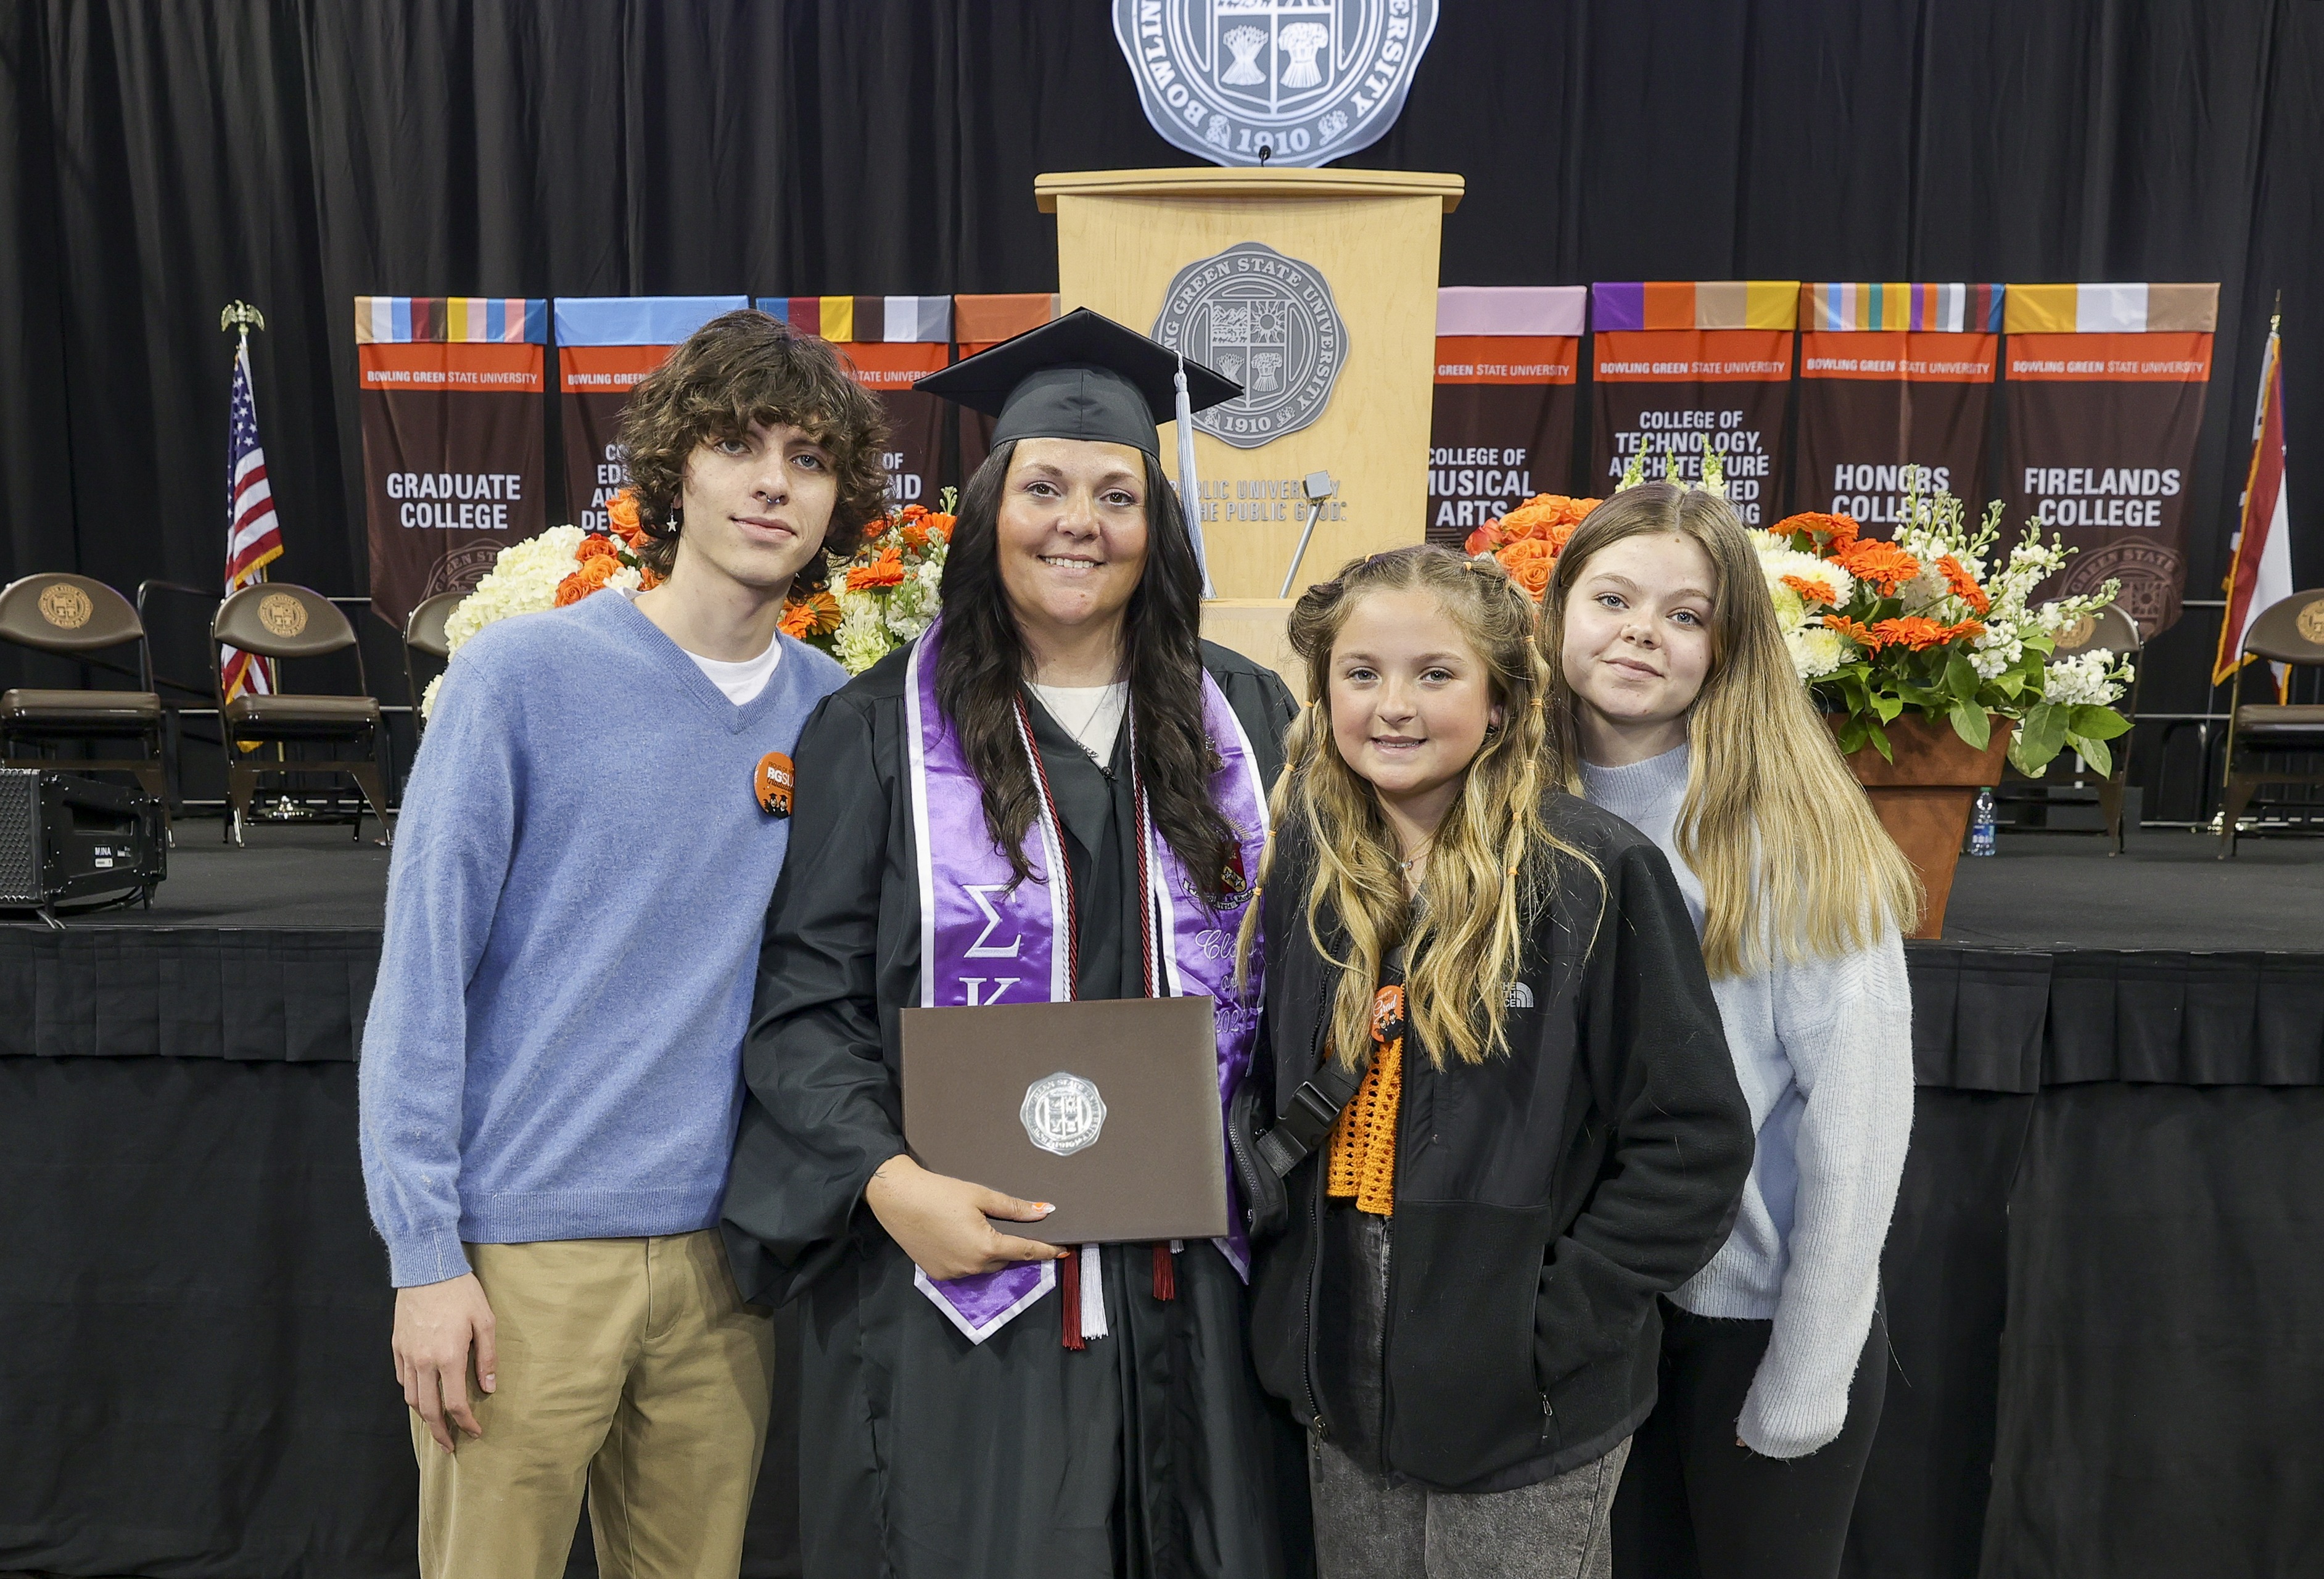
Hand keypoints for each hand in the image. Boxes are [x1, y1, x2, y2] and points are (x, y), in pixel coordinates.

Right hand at [393, 1272, 495, 1453]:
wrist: (427, 1267)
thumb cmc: (461, 1292)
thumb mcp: (485, 1321)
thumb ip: (487, 1357)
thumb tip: (488, 1388)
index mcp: (449, 1357)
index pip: (455, 1404)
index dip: (465, 1423)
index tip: (474, 1432)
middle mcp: (424, 1362)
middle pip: (428, 1410)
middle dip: (440, 1432)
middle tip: (450, 1445)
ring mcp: (407, 1355)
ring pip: (412, 1398)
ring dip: (424, 1416)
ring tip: (437, 1423)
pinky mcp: (397, 1346)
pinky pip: (403, 1379)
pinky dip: (412, 1393)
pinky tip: (422, 1394)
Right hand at [863, 1153, 1067, 1280]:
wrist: (897, 1198)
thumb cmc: (940, 1192)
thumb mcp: (981, 1195)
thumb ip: (1015, 1208)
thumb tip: (1045, 1212)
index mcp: (987, 1247)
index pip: (1026, 1251)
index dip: (1047, 1250)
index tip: (1064, 1250)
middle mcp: (972, 1267)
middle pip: (1005, 1260)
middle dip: (1013, 1247)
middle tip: (1014, 1229)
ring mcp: (954, 1274)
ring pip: (985, 1267)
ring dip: (991, 1254)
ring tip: (983, 1230)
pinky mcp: (938, 1274)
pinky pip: (965, 1269)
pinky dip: (970, 1258)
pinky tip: (961, 1238)